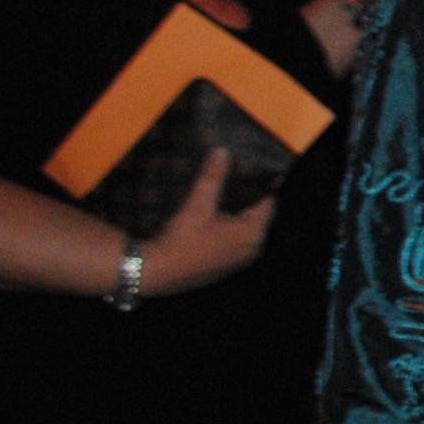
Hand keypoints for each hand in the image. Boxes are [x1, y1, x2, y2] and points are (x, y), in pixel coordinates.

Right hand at [143, 149, 275, 294]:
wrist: (155, 273)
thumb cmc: (181, 240)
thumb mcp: (197, 205)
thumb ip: (212, 178)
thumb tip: (223, 151)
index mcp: (253, 234)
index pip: (267, 202)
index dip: (259, 185)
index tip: (250, 168)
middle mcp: (252, 249)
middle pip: (256, 215)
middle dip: (245, 197)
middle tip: (234, 175)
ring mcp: (238, 260)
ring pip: (243, 228)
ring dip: (234, 212)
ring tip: (221, 190)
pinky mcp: (223, 266)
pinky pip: (232, 241)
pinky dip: (226, 228)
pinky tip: (211, 215)